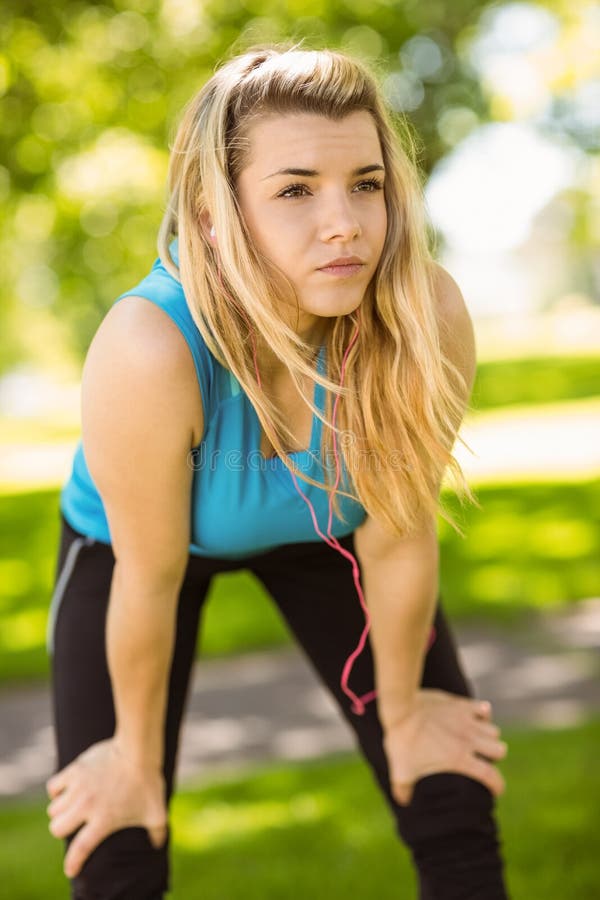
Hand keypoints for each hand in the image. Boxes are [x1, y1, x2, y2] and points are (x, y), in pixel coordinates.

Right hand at [46, 737, 167, 878]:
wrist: (138, 750)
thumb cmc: (148, 782)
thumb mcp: (157, 811)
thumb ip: (157, 832)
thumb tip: (158, 845)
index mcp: (103, 820)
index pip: (81, 848)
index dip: (73, 862)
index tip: (71, 870)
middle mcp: (86, 806)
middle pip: (57, 828)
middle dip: (63, 830)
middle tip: (74, 824)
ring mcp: (78, 787)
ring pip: (54, 809)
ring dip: (61, 811)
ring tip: (72, 807)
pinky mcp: (74, 770)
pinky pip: (53, 786)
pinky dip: (56, 791)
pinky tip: (66, 790)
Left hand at [382, 690, 507, 805]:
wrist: (401, 708)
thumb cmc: (402, 740)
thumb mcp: (401, 770)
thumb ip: (404, 790)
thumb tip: (404, 802)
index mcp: (459, 759)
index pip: (491, 776)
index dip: (497, 786)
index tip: (495, 790)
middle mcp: (469, 740)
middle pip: (500, 750)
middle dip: (493, 757)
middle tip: (481, 759)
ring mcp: (467, 720)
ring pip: (493, 730)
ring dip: (488, 737)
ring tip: (477, 740)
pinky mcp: (461, 704)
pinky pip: (483, 708)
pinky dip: (483, 713)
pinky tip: (474, 717)